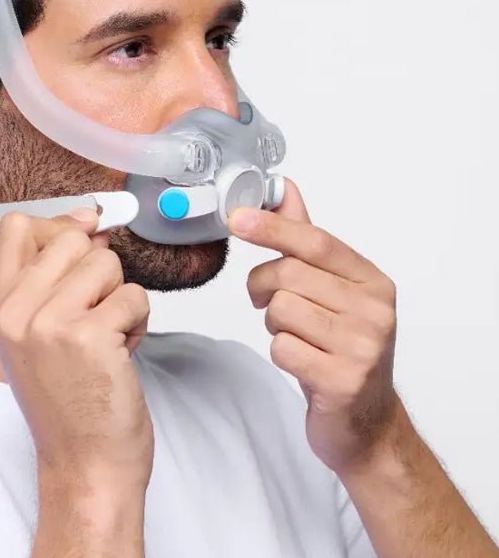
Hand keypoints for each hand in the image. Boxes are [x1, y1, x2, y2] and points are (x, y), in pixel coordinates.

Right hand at [0, 208, 153, 491]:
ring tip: (107, 337)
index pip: (16, 225)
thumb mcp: (35, 335)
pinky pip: (134, 295)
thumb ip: (51, 278)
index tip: (82, 245)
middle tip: (94, 313)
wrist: (84, 464)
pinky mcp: (89, 336)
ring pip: (106, 262)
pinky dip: (139, 322)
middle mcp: (15, 312)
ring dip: (119, 298)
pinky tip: (120, 354)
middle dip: (98, 270)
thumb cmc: (68, 399)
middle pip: (72, 237)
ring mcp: (49, 324)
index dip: (58, 227)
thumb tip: (90, 223)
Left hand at [228, 178, 399, 475]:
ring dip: (274, 323)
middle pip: (289, 274)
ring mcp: (362, 347)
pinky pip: (282, 348)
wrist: (367, 422)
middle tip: (265, 300)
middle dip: (263, 286)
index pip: (315, 241)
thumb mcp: (334, 291)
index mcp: (373, 282)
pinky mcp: (342, 380)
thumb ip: (307, 240)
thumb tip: (286, 189)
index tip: (237, 218)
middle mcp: (374, 311)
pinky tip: (301, 362)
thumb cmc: (344, 347)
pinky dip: (280, 353)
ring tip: (295, 335)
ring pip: (281, 309)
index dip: (272, 226)